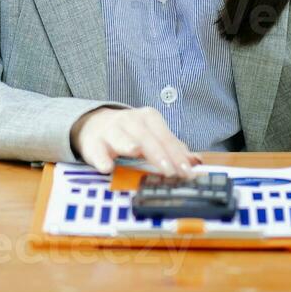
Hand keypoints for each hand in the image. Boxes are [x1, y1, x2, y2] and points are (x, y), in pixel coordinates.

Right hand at [69, 106, 201, 176]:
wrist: (95, 126)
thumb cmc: (130, 134)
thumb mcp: (153, 136)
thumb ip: (172, 148)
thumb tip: (196, 161)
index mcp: (149, 119)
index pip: (167, 138)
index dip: (178, 155)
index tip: (188, 172)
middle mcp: (131, 121)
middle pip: (147, 138)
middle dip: (159, 154)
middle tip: (169, 171)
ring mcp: (111, 131)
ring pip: (121, 137)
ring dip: (128, 144)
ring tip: (135, 151)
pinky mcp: (94, 143)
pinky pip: (98, 151)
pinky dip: (102, 158)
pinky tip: (107, 167)